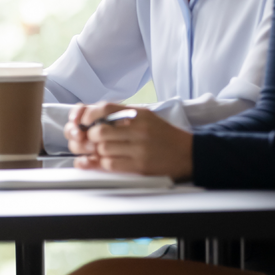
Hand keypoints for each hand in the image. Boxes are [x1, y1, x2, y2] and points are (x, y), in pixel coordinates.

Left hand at [64, 102, 192, 180]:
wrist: (190, 154)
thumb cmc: (164, 136)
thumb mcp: (146, 117)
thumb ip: (121, 116)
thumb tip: (92, 119)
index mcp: (138, 114)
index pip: (105, 108)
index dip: (89, 115)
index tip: (84, 121)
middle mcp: (139, 129)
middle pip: (99, 131)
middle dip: (89, 137)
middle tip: (89, 140)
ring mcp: (139, 148)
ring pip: (103, 149)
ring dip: (96, 152)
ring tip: (98, 151)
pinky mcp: (140, 166)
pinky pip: (111, 164)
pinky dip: (103, 163)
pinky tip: (106, 161)